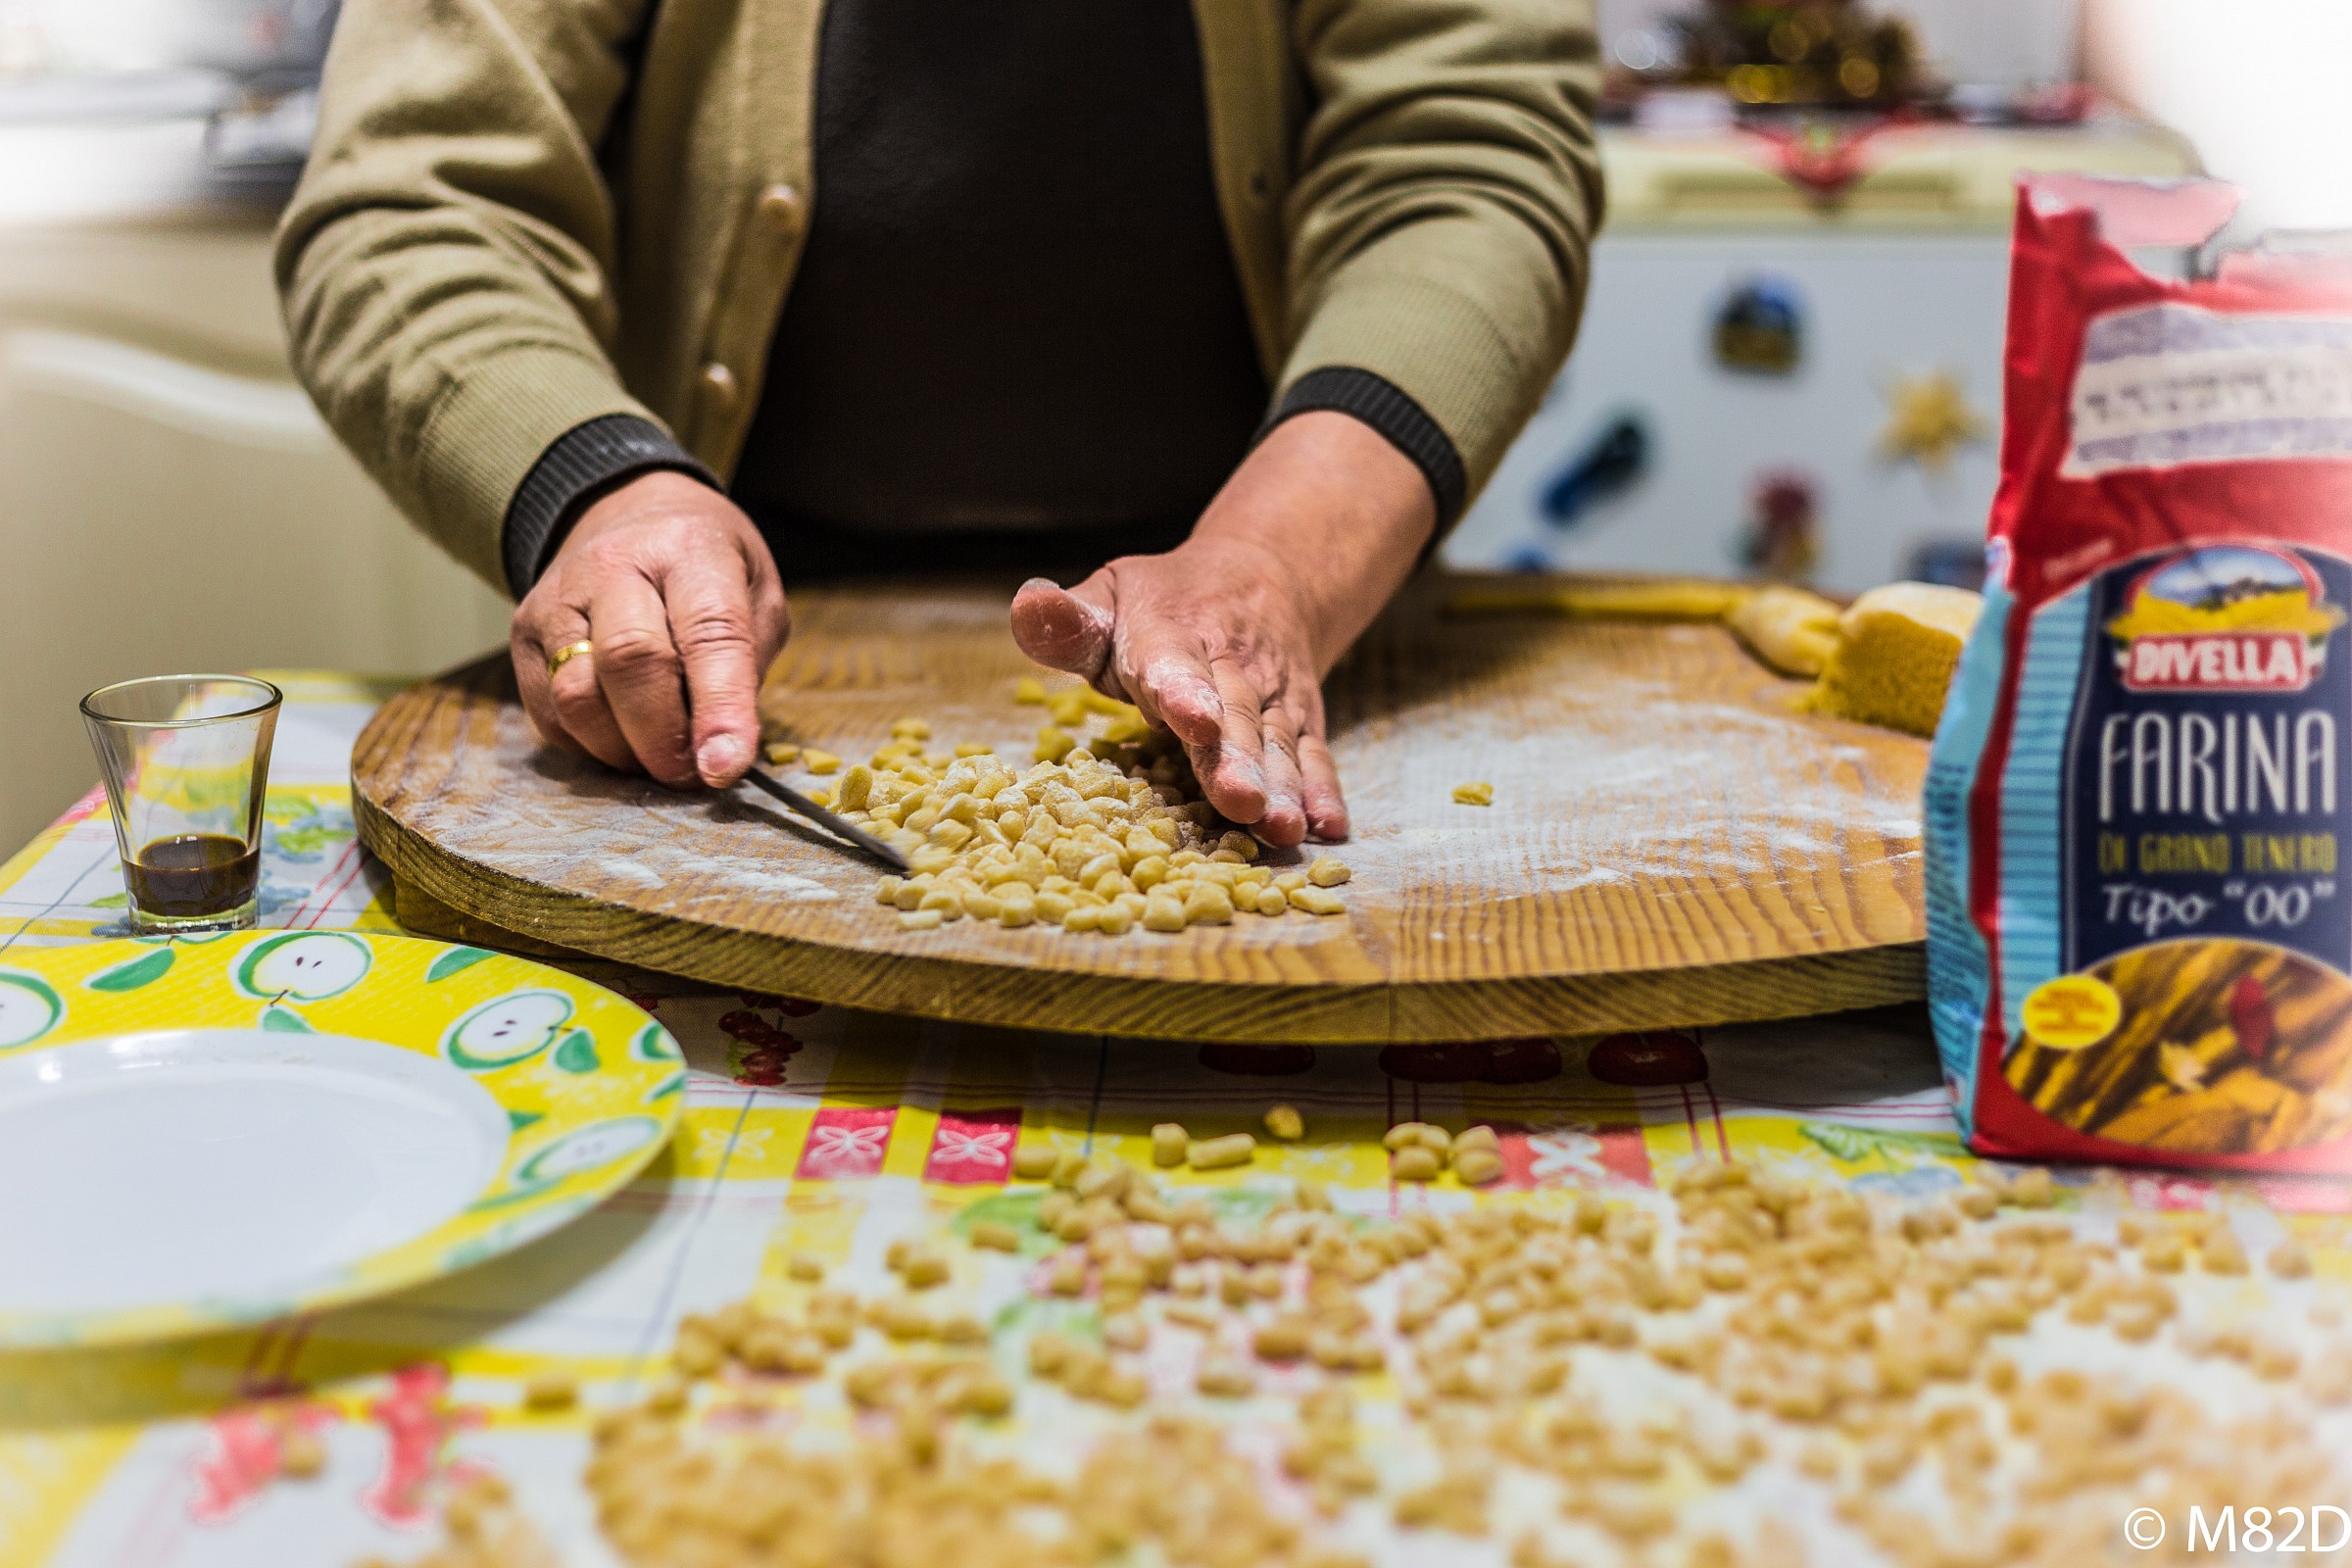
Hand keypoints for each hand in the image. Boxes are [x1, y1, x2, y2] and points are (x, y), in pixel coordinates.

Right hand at [511, 472, 789, 789]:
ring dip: (624, 751)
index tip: (725, 766)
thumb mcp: (756, 591)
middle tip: (692, 773)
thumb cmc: (704, 565)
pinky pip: (551, 716)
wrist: (626, 512)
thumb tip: (721, 749)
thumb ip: (748, 662)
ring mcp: (556, 600)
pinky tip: (623, 737)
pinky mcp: (523, 636)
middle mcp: (613, 566)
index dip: (719, 707)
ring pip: (578, 699)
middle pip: (630, 663)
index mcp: (689, 549)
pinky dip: (592, 747)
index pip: (708, 632)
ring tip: (659, 755)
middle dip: (665, 739)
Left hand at [1010, 411, 1434, 846]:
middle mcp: (1231, 667)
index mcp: (1171, 635)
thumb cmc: (1162, 604)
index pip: (1176, 665)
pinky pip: (1315, 754)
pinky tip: (1329, 827)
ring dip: (1283, 787)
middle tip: (1241, 802)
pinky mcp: (1302, 721)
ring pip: (1278, 744)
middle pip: (1236, 717)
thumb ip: (1069, 620)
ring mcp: (1272, 697)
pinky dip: (1325, 789)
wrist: (1267, 575)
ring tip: (1283, 829)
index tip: (1194, 722)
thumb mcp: (1110, 595)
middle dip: (1238, 762)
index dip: (1184, 694)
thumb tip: (1028, 609)